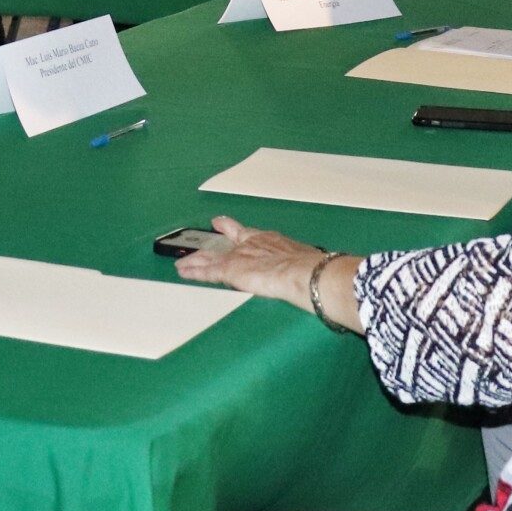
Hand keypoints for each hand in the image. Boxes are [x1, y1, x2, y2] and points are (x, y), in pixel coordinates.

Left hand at [171, 216, 354, 326]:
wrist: (309, 274)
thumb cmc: (317, 273)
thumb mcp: (310, 268)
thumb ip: (309, 273)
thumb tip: (330, 286)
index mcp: (275, 242)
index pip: (257, 236)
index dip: (249, 232)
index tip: (249, 226)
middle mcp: (255, 244)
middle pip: (234, 236)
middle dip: (223, 232)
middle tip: (216, 224)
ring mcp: (241, 256)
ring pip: (215, 255)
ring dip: (199, 258)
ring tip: (183, 259)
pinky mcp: (231, 269)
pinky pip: (206, 270)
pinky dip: (194, 270)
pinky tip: (182, 270)